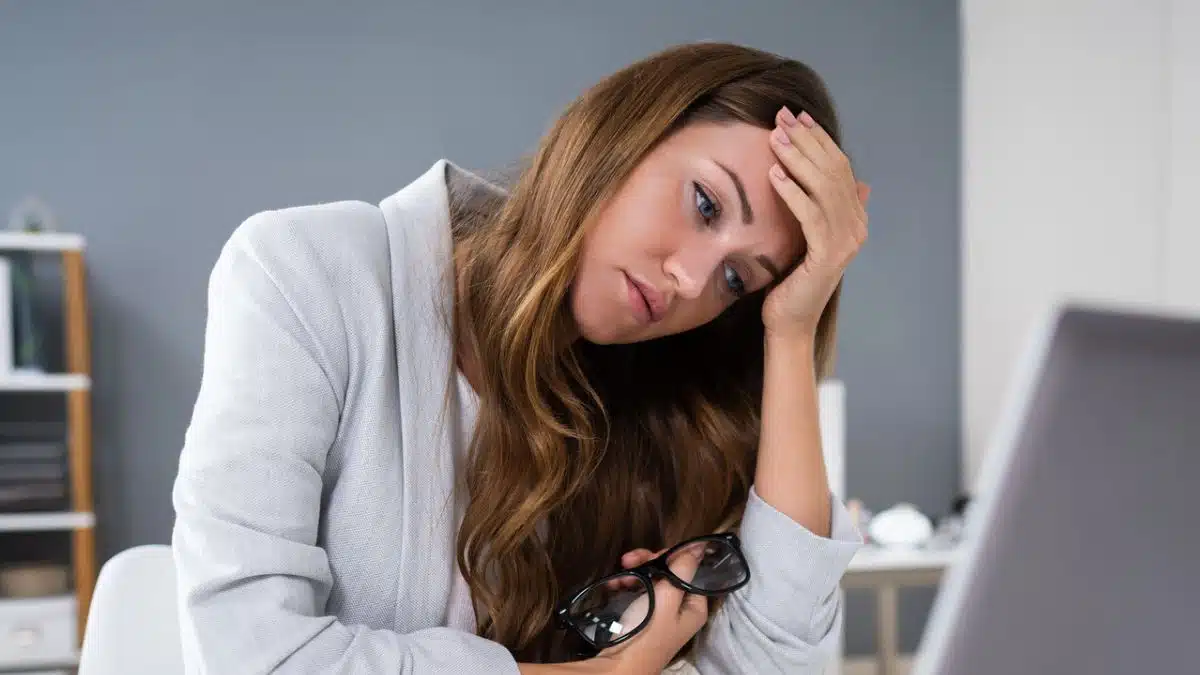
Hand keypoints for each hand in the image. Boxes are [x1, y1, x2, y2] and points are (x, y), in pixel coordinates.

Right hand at [593, 546, 707, 674]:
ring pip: (652, 579)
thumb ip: (683, 568)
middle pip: (670, 573)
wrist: (617, 665)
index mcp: (695, 607)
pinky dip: (627, 583)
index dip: (673, 557)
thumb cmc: (646, 631)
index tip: (655, 554)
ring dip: (635, 571)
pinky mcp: (643, 616)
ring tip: (620, 574)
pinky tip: (614, 584)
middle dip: (649, 563)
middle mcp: (681, 609)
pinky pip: (638, 590)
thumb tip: (700, 545)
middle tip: (631, 560)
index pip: (691, 570)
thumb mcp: (667, 597)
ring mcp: (661, 613)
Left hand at [762, 106, 869, 340]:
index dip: (819, 139)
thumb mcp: (806, 235)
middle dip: (807, 140)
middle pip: (833, 170)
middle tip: (782, 117)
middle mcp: (856, 225)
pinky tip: (774, 175)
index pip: (839, 166)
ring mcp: (846, 240)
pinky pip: (811, 214)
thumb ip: (820, 206)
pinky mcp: (828, 254)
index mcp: (853, 217)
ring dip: (798, 158)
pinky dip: (793, 191)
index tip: (795, 116)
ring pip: (824, 187)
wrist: (790, 322)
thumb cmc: (791, 279)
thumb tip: (852, 180)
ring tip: (774, 139)